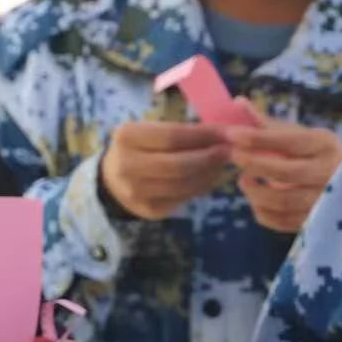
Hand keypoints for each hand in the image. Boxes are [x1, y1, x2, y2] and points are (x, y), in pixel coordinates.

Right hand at [101, 120, 232, 220]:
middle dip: (210, 157)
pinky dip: (202, 186)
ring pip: (185, 185)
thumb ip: (183, 130)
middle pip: (179, 164)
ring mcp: (137, 192)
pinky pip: (184, 198)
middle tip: (229, 151)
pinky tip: (209, 176)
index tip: (227, 132)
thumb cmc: (140, 147)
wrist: (112, 179)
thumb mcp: (151, 130)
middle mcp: (128, 166)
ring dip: (210, 174)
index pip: (173, 136)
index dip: (204, 135)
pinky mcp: (149, 210)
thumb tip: (224, 132)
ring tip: (221, 163)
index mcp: (127, 137)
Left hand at [225, 120, 341, 233]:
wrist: (337, 180)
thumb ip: (265, 122)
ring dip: (254, 191)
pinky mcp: (315, 222)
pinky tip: (254, 198)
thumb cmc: (307, 152)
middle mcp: (331, 172)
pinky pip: (282, 222)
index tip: (231, 134)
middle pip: (287, 173)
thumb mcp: (294, 133)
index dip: (258, 138)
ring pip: (282, 201)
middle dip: (254, 164)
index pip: (289, 141)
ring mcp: (326, 200)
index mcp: (325, 144)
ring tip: (242, 179)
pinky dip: (261, 211)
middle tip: (233, 156)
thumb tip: (238, 102)